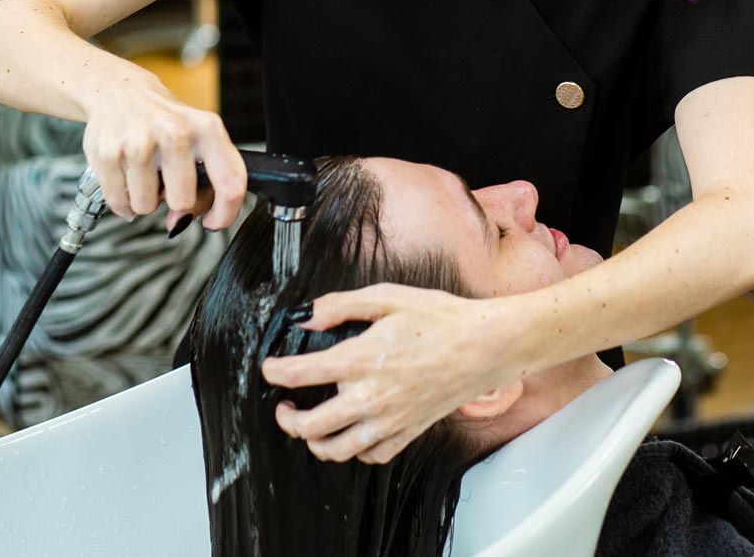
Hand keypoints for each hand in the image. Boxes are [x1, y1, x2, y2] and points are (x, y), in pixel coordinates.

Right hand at [77, 63, 244, 229]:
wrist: (119, 91)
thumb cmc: (165, 119)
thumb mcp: (197, 136)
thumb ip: (203, 181)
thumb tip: (180, 221)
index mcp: (206, 129)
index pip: (229, 184)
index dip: (224, 213)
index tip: (213, 221)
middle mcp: (173, 132)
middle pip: (183, 201)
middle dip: (174, 200)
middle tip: (167, 181)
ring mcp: (138, 142)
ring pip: (146, 206)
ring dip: (145, 198)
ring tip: (145, 172)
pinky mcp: (107, 152)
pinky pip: (119, 202)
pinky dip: (122, 199)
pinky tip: (126, 176)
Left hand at [260, 284, 519, 463]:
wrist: (484, 346)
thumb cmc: (440, 318)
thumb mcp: (387, 296)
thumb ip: (340, 305)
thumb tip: (306, 315)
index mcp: (360, 359)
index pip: (299, 374)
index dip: (275, 371)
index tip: (269, 367)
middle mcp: (370, 397)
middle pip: (309, 426)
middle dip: (286, 418)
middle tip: (284, 407)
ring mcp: (389, 420)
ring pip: (335, 450)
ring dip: (314, 442)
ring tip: (310, 427)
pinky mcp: (408, 432)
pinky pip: (370, 456)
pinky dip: (354, 450)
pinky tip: (352, 432)